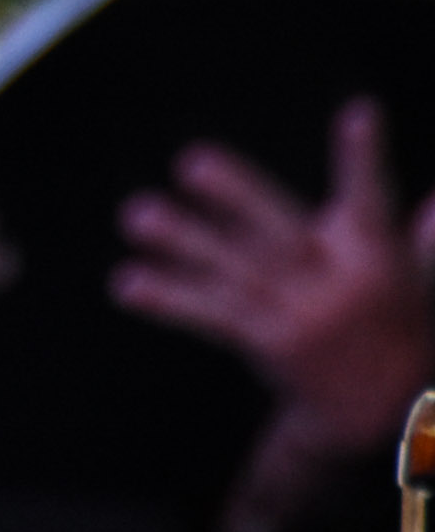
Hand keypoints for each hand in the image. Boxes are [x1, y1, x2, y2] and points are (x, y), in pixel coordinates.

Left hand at [113, 99, 434, 455]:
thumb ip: (425, 240)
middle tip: (191, 160)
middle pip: (281, 235)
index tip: (360, 109)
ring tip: (135, 215)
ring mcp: (301, 318)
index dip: (364, 155)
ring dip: (183, 243)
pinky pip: (213, 317)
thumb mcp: (421, 283)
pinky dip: (169, 299)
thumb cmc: (402, 332)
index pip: (371, 197)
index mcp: (376, 257)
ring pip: (234, 272)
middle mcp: (337, 285)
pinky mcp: (270, 345)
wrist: (399, 421)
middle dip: (237, 196)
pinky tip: (126, 282)